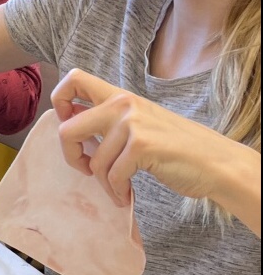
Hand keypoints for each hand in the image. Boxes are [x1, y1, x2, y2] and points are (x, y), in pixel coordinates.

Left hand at [51, 69, 220, 204]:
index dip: (59, 102)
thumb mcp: (138, 123)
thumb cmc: (174, 148)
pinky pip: (112, 175)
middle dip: (70, 155)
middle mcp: (122, 104)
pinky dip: (116, 190)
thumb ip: (108, 120)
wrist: (215, 163)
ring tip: (117, 188)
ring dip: (103, 182)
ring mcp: (132, 123)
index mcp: (119, 96)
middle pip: (67, 128)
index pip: (73, 79)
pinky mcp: (142, 145)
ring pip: (94, 160)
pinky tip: (125, 195)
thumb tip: (67, 125)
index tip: (70, 126)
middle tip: (86, 168)